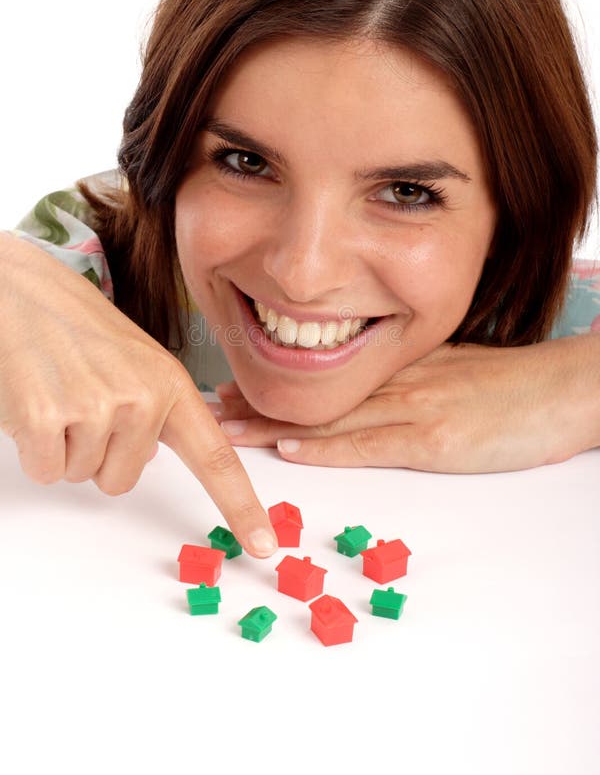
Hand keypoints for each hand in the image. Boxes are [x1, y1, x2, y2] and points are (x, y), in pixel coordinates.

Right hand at [0, 232, 276, 556]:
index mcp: (171, 385)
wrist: (18, 293)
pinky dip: (34, 448)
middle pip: (120, 480)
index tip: (262, 545)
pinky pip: (47, 471)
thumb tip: (148, 457)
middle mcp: (143, 398)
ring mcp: (98, 407)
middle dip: (94, 453)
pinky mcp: (50, 417)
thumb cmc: (75, 328)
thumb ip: (155, 409)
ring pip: (82, 477)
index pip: (216, 456)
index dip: (240, 504)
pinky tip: (34, 402)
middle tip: (78, 399)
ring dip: (64, 446)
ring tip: (57, 393)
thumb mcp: (134, 362)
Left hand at [211, 335, 599, 471]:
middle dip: (258, 401)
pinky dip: (327, 447)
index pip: (325, 373)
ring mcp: (412, 407)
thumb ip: (410, 382)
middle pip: (315, 392)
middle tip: (209, 405)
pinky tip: (291, 449)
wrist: (560, 390)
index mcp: (399, 367)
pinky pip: (369, 442)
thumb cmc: (513, 387)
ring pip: (329, 415)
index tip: (236, 384)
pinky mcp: (432, 438)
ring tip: (226, 428)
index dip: (276, 381)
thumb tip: (372, 394)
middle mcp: (396, 381)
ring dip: (273, 424)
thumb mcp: (454, 373)